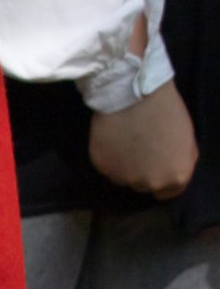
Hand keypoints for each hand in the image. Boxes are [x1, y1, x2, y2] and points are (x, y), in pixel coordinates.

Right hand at [90, 81, 199, 200]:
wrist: (132, 96)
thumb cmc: (167, 112)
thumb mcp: (187, 139)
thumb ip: (181, 161)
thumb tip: (172, 172)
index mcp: (173, 178)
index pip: (169, 192)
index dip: (166, 177)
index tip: (160, 163)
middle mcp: (147, 184)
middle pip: (145, 186)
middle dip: (145, 171)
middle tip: (143, 149)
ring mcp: (122, 178)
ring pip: (124, 178)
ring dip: (126, 165)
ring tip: (127, 141)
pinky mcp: (101, 167)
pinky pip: (108, 167)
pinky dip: (111, 157)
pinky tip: (114, 138)